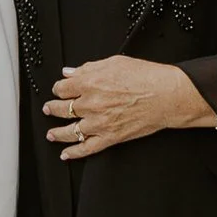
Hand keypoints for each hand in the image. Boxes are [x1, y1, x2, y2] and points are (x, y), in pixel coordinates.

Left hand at [45, 53, 216, 158]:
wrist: (167, 96)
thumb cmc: (146, 77)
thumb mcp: (113, 63)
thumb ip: (87, 68)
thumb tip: (69, 72)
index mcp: (90, 83)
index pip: (62, 87)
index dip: (58, 88)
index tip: (59, 89)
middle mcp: (91, 104)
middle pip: (62, 108)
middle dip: (53, 108)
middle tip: (50, 108)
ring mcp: (99, 123)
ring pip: (70, 131)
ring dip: (57, 133)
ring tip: (51, 133)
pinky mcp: (110, 137)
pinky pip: (87, 148)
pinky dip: (74, 153)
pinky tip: (66, 154)